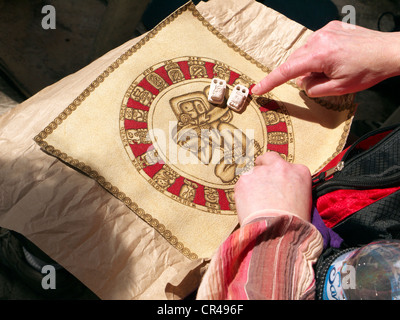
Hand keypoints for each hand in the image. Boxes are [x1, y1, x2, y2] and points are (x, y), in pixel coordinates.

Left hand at [234, 152, 311, 224]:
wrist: (278, 232)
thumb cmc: (293, 224)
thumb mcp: (304, 203)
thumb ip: (293, 190)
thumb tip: (282, 193)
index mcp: (300, 172)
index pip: (287, 167)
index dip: (280, 176)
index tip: (277, 184)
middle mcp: (281, 167)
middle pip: (268, 158)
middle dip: (264, 165)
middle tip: (260, 181)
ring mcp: (261, 171)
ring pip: (253, 173)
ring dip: (253, 184)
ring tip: (255, 203)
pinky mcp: (245, 180)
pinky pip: (242, 184)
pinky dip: (243, 193)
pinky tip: (248, 206)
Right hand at [252, 21, 399, 96]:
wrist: (389, 52)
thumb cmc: (368, 70)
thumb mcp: (338, 89)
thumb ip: (314, 89)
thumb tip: (303, 84)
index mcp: (319, 55)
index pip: (287, 71)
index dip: (270, 82)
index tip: (258, 89)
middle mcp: (319, 39)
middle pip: (295, 61)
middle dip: (301, 75)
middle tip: (320, 82)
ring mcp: (325, 31)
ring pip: (304, 53)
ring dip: (310, 65)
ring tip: (332, 70)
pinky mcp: (332, 28)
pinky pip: (315, 44)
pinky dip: (318, 55)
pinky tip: (334, 59)